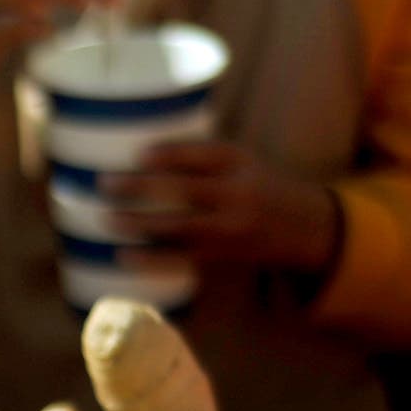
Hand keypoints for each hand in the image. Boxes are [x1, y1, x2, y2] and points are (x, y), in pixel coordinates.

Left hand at [100, 141, 342, 275]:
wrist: (306, 226)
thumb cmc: (256, 184)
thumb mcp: (240, 159)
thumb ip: (198, 154)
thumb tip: (134, 151)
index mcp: (239, 160)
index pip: (202, 153)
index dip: (168, 154)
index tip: (137, 154)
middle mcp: (238, 193)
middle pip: (184, 189)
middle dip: (140, 187)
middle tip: (104, 183)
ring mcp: (231, 227)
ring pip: (179, 226)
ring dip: (139, 224)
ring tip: (106, 219)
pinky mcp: (224, 256)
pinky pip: (182, 258)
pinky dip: (151, 259)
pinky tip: (124, 256)